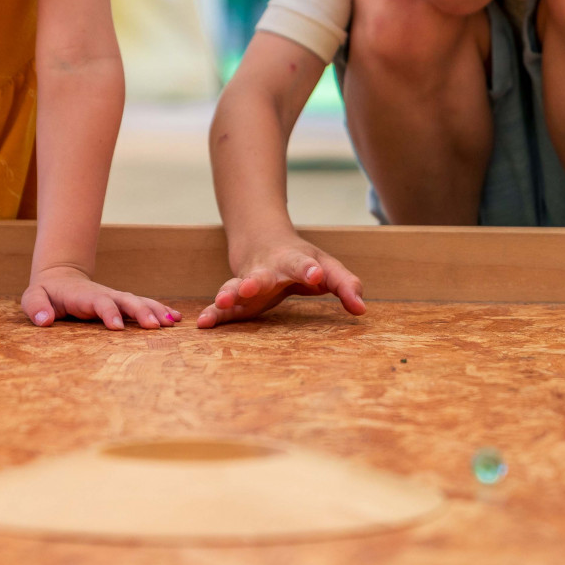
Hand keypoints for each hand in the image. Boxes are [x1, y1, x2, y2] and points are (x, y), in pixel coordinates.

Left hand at [24, 266, 178, 329]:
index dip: (108, 313)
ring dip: (155, 311)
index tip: (117, 327)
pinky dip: (159, 310)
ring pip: (138, 301)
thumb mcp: (33, 297)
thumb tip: (44, 320)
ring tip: (172, 322)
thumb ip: (36, 307)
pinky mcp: (121, 303)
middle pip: (126, 300)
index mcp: (84, 296)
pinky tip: (175, 319)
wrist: (60, 277)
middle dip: (141, 312)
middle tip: (156, 326)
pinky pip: (142, 305)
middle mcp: (104, 295)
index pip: (99, 302)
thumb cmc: (46, 292)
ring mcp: (115, 298)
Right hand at [196, 237, 366, 328]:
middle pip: (263, 274)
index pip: (304, 264)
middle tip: (252, 286)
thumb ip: (345, 286)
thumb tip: (362, 310)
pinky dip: (213, 314)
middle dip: (257, 280)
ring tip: (223, 299)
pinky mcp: (236, 299)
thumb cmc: (302, 260)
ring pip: (237, 286)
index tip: (317, 275)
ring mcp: (248, 282)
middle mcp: (268, 270)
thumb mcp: (327, 268)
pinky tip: (203, 324)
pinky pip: (222, 308)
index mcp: (294, 261)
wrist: (263, 240)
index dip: (310, 270)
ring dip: (230, 292)